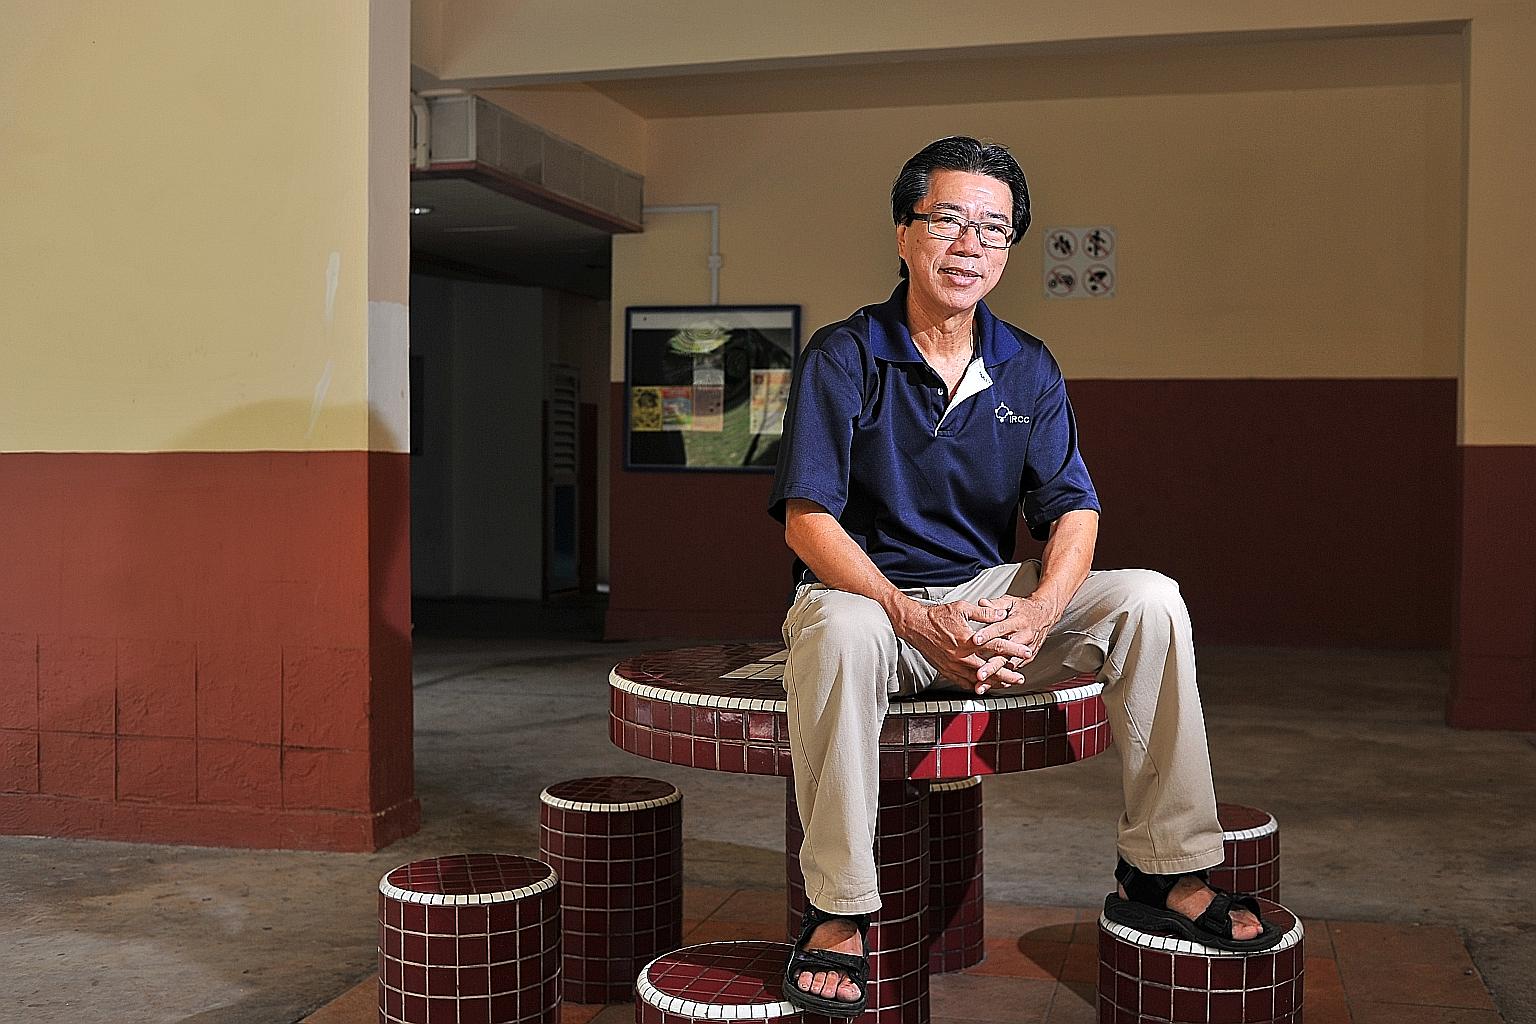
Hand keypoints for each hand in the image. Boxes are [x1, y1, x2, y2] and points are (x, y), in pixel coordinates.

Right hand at [892, 600, 1025, 693]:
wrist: (916, 626)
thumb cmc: (938, 616)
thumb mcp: (962, 608)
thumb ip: (984, 613)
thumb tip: (1002, 614)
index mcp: (967, 640)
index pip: (996, 646)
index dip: (1013, 650)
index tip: (1026, 652)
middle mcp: (961, 656)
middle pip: (990, 668)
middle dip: (1008, 674)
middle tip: (1020, 678)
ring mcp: (953, 665)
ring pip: (978, 679)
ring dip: (994, 682)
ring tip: (1006, 683)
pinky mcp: (947, 670)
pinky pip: (964, 682)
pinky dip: (976, 686)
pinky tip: (984, 687)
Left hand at [969, 595, 1055, 683]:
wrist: (1045, 615)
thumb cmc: (1024, 608)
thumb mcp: (1010, 601)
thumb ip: (995, 605)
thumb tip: (981, 603)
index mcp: (1018, 621)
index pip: (1000, 628)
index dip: (988, 634)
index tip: (975, 640)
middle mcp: (1023, 637)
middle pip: (1005, 653)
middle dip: (992, 665)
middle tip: (979, 674)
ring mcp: (1026, 650)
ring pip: (1008, 665)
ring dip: (995, 677)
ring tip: (981, 686)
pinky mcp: (1028, 658)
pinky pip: (1013, 670)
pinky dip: (1002, 679)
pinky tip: (990, 686)